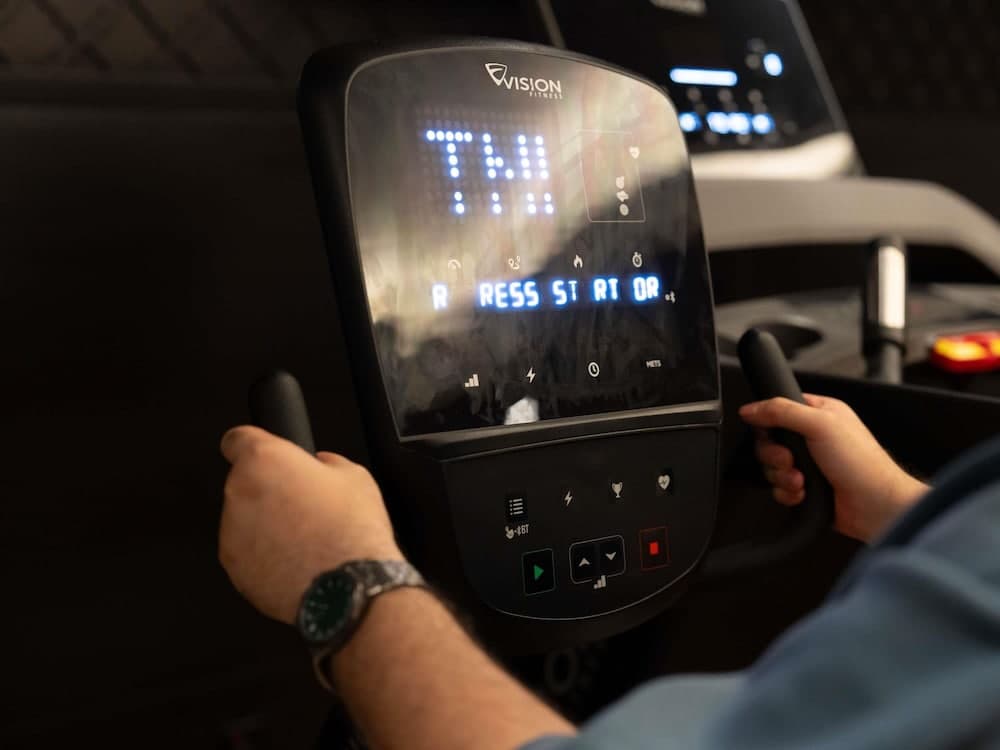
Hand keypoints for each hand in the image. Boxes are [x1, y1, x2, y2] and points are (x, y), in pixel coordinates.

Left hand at [219, 426, 402, 623]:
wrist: (349, 587)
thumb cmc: (351, 530)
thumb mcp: (355, 476)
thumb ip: (327, 463)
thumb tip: (322, 466)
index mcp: (264, 461)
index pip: (236, 439)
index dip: (252, 446)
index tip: (262, 455)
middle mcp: (240, 494)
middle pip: (244, 484)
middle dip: (269, 491)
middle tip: (303, 505)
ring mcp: (232, 535)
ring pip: (244, 520)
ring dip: (265, 525)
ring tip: (305, 538)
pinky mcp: (235, 569)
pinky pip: (247, 554)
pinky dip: (264, 555)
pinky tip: (297, 560)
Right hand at [739, 395, 927, 542]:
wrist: (875, 506)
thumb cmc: (862, 464)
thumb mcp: (820, 424)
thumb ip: (781, 411)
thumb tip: (751, 409)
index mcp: (819, 413)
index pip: (778, 410)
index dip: (768, 423)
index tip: (773, 434)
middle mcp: (813, 437)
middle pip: (770, 442)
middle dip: (775, 456)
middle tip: (789, 460)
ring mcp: (809, 464)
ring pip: (773, 467)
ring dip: (782, 476)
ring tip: (801, 480)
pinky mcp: (806, 487)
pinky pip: (780, 488)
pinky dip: (788, 492)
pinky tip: (803, 492)